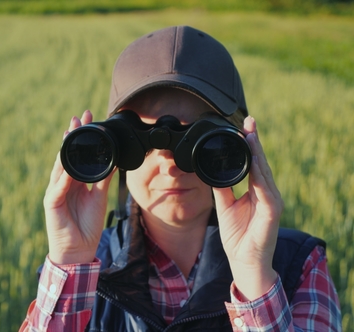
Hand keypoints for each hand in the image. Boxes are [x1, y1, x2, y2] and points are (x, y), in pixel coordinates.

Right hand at [43, 110, 114, 264]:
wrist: (77, 250)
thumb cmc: (86, 226)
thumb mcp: (98, 198)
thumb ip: (103, 179)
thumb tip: (113, 161)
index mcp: (73, 181)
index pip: (76, 155)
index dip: (80, 137)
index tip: (88, 119)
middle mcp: (62, 183)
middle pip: (66, 155)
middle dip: (72, 136)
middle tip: (79, 117)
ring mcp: (55, 192)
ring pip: (59, 167)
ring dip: (65, 150)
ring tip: (70, 133)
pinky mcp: (51, 203)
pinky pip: (58, 188)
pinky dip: (64, 177)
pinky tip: (68, 166)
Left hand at [213, 116, 283, 299]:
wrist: (244, 261)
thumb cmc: (237, 235)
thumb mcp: (224, 206)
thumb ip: (222, 187)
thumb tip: (212, 170)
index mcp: (257, 191)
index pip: (254, 163)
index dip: (250, 145)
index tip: (244, 126)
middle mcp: (268, 193)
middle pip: (261, 163)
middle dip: (255, 142)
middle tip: (249, 122)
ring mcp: (272, 202)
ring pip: (265, 173)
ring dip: (258, 154)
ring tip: (251, 136)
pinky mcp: (272, 213)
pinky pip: (266, 192)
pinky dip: (260, 177)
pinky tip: (256, 165)